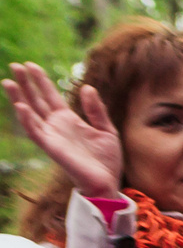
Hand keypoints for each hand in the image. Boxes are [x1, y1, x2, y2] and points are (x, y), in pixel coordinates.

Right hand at [5, 62, 121, 196]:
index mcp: (68, 119)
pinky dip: (27, 120)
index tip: (30, 65)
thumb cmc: (107, 159)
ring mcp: (52, 136)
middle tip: (14, 65)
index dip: (41, 81)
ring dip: (19, 98)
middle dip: (25, 83)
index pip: (50, 96)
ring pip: (30, 113)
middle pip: (36, 100)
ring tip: (8, 82)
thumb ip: (96, 110)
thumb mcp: (106, 129)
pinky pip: (36, 132)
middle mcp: (56, 125)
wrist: (107, 182)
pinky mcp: (51, 147)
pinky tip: (21, 106)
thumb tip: (87, 87)